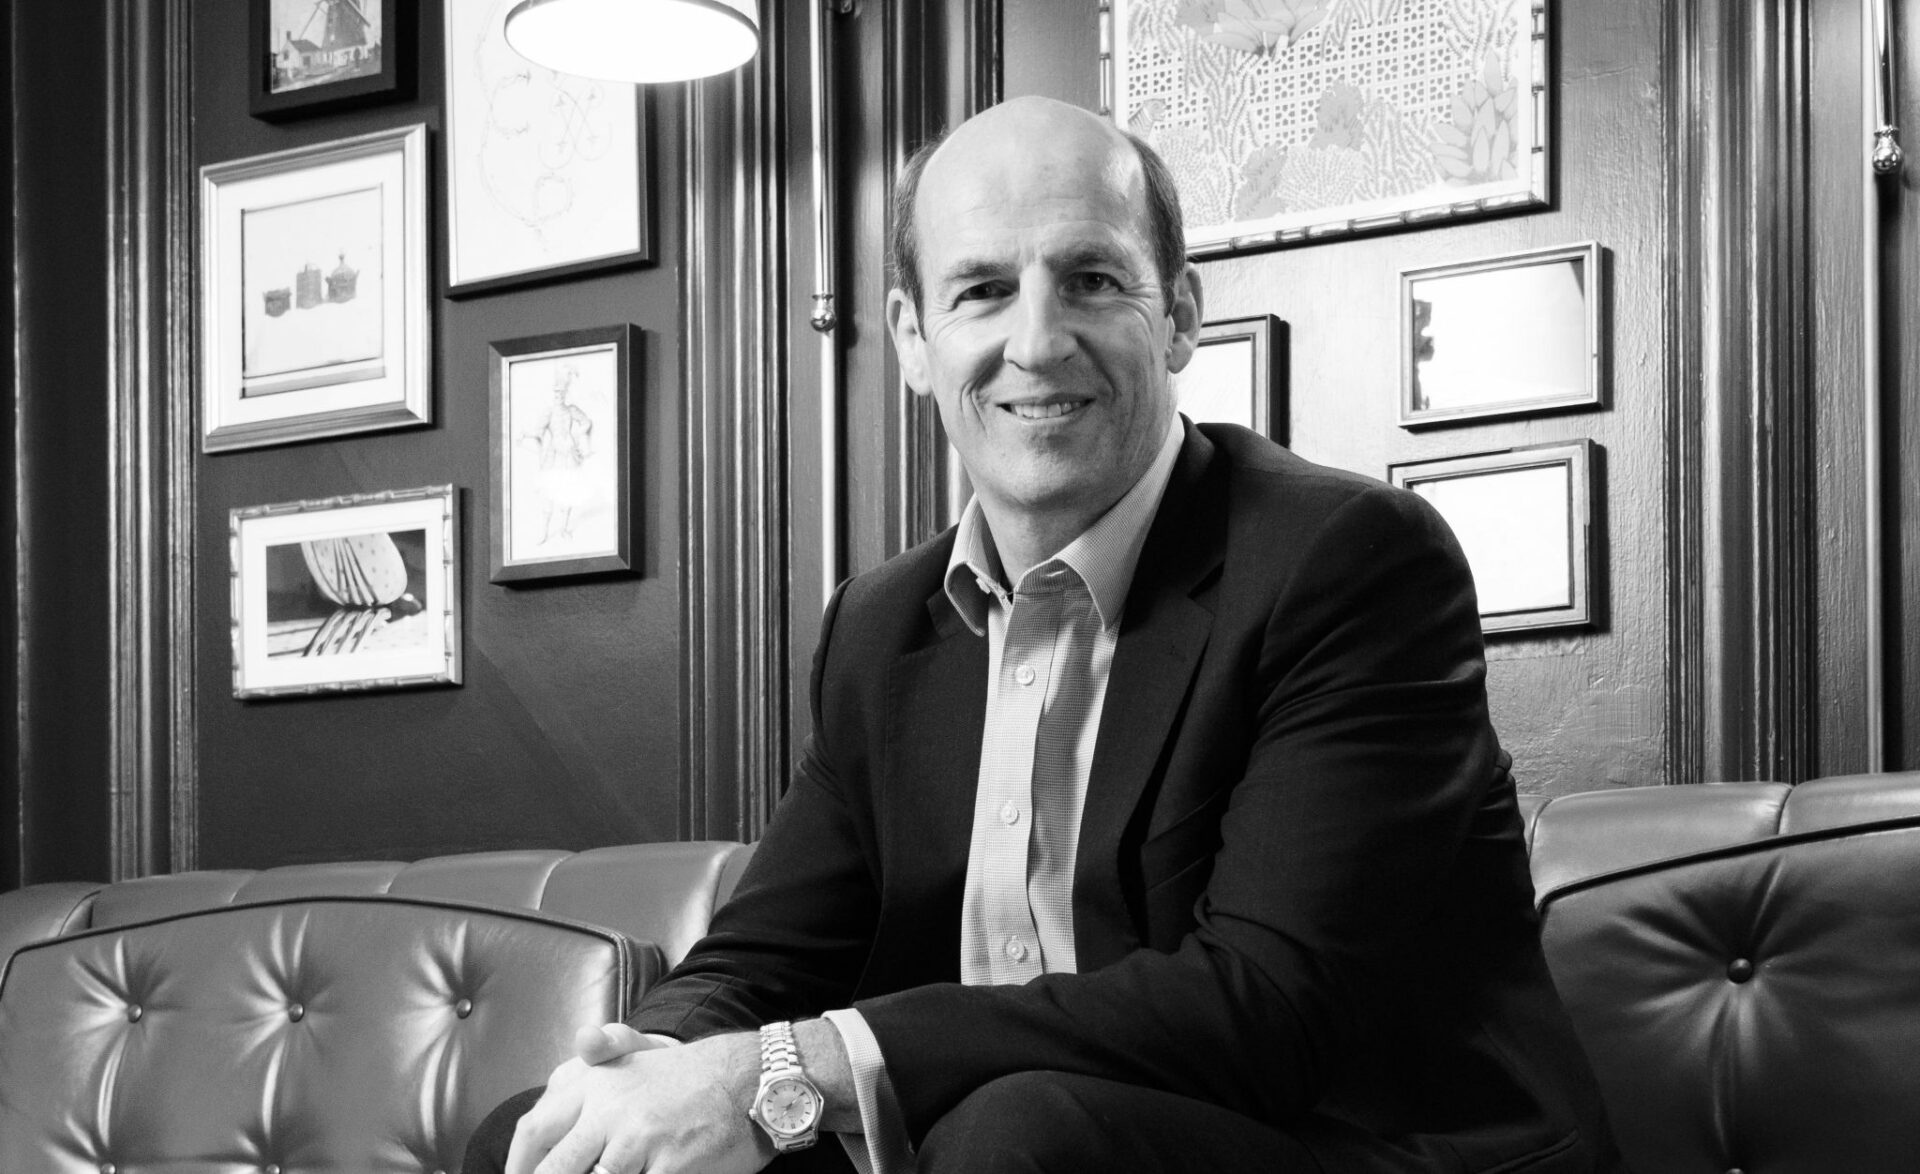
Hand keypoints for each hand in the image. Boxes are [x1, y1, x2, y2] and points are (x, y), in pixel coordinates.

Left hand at [505, 1030, 773, 1173]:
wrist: (751, 1078)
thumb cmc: (688, 1079)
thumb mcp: (632, 1062)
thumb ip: (590, 1067)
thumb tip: (567, 1056)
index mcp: (593, 1083)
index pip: (534, 1131)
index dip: (519, 1166)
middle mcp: (609, 1109)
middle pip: (554, 1169)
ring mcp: (639, 1140)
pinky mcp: (669, 1165)